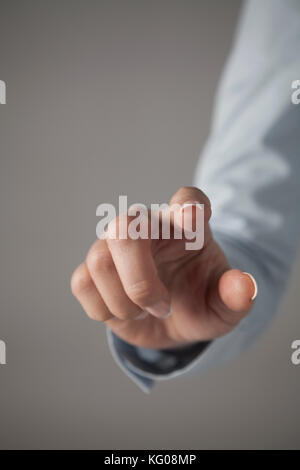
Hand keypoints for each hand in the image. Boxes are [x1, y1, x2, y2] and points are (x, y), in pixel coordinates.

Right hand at [71, 187, 256, 348]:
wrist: (171, 321)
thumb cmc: (199, 303)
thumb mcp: (224, 308)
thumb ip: (235, 297)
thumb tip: (244, 287)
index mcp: (187, 229)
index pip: (189, 201)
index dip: (188, 204)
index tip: (191, 216)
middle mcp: (147, 229)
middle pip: (125, 228)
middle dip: (139, 279)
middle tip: (162, 306)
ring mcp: (115, 247)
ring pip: (99, 260)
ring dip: (123, 302)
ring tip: (143, 313)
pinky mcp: (93, 271)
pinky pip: (82, 283)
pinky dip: (104, 309)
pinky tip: (123, 313)